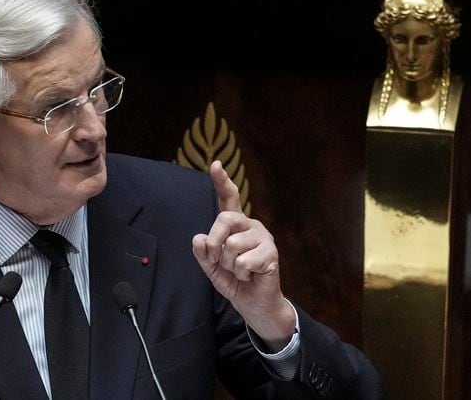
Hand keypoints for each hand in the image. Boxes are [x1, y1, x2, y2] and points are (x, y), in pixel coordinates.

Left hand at [192, 161, 294, 350]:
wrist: (254, 304)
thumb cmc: (234, 281)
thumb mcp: (211, 267)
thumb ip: (203, 253)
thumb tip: (198, 238)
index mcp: (235, 225)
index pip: (228, 199)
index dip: (221, 182)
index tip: (215, 165)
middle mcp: (251, 225)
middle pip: (224, 218)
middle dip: (215, 244)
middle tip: (219, 261)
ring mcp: (263, 238)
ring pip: (232, 245)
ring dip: (229, 265)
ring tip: (239, 271)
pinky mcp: (271, 254)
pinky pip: (243, 262)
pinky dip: (241, 275)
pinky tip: (250, 277)